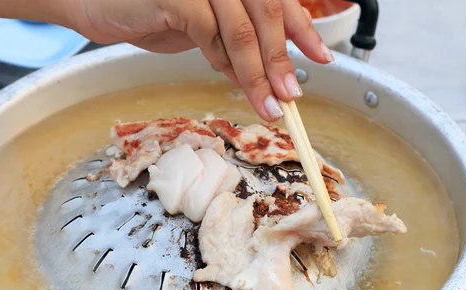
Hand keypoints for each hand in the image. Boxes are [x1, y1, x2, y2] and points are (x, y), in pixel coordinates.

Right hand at [68, 0, 332, 120]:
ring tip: (269, 103)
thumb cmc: (144, 8)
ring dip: (258, 71)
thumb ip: (230, 43)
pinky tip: (224, 75)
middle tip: (291, 95)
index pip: (277, 1)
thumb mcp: (199, 28)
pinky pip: (209, 32)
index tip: (321, 57)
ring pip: (242, 27)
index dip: (303, 29)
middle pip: (266, 14)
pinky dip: (220, 59)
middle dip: (281, 60)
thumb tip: (260, 75)